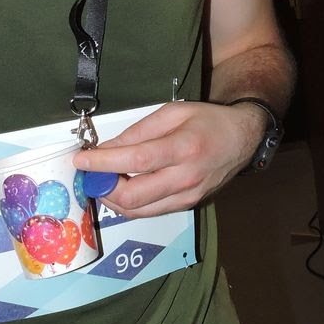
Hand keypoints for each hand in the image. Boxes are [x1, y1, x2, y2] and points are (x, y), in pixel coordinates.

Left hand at [72, 100, 259, 217]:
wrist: (243, 139)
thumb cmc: (207, 120)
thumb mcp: (173, 112)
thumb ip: (138, 132)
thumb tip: (106, 150)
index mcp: (184, 147)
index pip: (136, 161)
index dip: (103, 163)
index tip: (80, 160)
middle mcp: (186, 177)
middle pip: (133, 196)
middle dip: (104, 188)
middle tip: (91, 173)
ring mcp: (188, 196)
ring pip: (138, 210)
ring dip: (113, 199)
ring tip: (104, 180)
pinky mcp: (187, 205)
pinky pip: (150, 211)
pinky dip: (130, 203)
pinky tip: (123, 187)